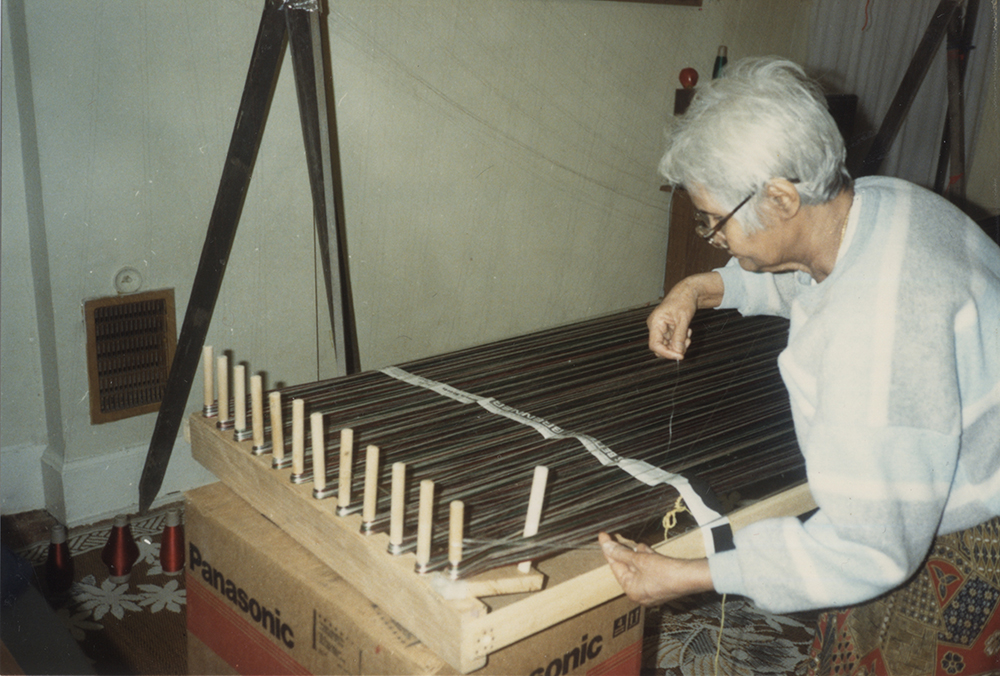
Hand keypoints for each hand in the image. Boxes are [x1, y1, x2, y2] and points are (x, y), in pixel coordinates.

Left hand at [599, 532, 713, 605]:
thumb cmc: (666, 572)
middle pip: (626, 567)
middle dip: (622, 551)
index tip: (603, 536)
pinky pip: (649, 570)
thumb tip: (606, 546)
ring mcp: (651, 590)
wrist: (692, 577)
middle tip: (613, 537)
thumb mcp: (640, 560)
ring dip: (635, 554)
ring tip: (631, 542)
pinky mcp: (661, 584)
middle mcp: (640, 593)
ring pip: (638, 568)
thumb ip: (621, 553)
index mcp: (631, 590)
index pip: (615, 566)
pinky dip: (646, 559)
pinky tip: (645, 549)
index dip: (608, 549)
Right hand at [647, 292, 695, 359]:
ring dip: (679, 344)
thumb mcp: (683, 320)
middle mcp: (655, 326)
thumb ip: (679, 337)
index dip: (667, 353)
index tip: (680, 356)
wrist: (688, 291)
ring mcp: (661, 328)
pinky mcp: (667, 328)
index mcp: (655, 322)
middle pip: (660, 347)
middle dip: (674, 349)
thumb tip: (678, 352)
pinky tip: (687, 332)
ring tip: (688, 335)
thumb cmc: (683, 300)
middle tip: (687, 343)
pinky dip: (680, 339)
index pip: (655, 345)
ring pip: (667, 345)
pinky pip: (672, 340)